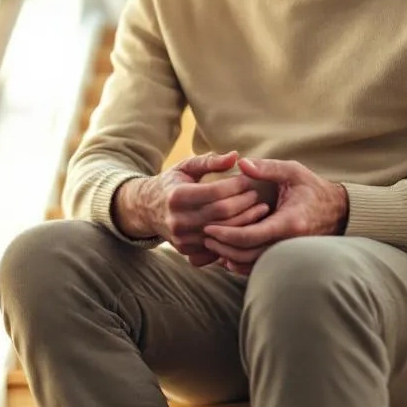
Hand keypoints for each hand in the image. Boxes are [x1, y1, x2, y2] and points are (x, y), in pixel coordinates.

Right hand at [112, 151, 271, 265]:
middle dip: (245, 204)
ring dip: (245, 221)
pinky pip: (216, 246)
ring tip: (260, 210)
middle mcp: (177, 219)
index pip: (216, 192)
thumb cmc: (172, 183)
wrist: (147, 210)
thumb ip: (210, 161)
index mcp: (176, 196)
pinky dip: (233, 237)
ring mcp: (181, 238)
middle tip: (258, 195)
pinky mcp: (186, 250)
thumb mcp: (185, 167)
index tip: (249, 180)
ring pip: (223, 232)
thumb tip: (236, 156)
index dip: (237, 186)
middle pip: (222, 213)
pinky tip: (247, 226)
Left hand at [203, 158, 348, 274]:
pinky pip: (259, 266)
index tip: (208, 227)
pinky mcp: (285, 256)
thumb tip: (241, 163)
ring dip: (229, 257)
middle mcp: (289, 243)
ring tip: (211, 243)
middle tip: (204, 235)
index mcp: (289, 222)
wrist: (338, 211)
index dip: (226, 234)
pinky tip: (227, 253)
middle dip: (222, 247)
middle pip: (247, 255)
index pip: (250, 236)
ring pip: (252, 265)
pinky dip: (240, 263)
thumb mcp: (293, 171)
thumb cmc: (313, 188)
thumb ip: (267, 167)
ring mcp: (288, 253)